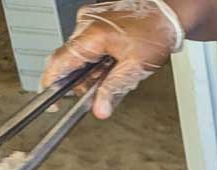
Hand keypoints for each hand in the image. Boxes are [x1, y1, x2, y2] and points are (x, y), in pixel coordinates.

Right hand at [40, 1, 184, 119]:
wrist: (166, 13)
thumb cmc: (154, 33)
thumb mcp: (135, 68)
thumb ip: (114, 89)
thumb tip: (100, 109)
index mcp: (92, 35)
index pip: (61, 61)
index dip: (51, 82)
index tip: (50, 98)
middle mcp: (86, 23)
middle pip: (70, 58)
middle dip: (79, 79)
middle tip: (94, 93)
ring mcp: (89, 18)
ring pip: (80, 52)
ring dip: (91, 69)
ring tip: (113, 72)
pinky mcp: (95, 18)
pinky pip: (88, 42)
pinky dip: (96, 58)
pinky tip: (112, 62)